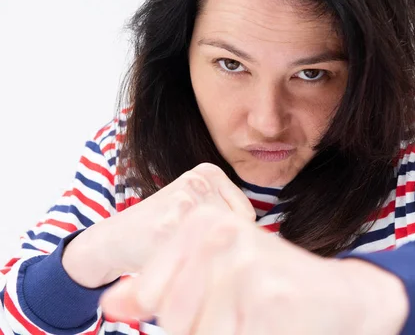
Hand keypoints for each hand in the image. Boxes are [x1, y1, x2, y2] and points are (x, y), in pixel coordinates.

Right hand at [63, 163, 254, 287]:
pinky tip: (171, 263)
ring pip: (221, 246)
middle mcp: (198, 182)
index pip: (246, 216)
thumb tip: (272, 242)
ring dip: (209, 263)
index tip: (208, 246)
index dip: (231, 241)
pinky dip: (193, 272)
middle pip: (237, 230)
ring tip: (182, 254)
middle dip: (223, 252)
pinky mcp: (170, 227)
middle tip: (196, 254)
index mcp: (208, 172)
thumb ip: (229, 215)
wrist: (113, 241)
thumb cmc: (163, 230)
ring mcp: (184, 202)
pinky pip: (201, 259)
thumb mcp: (197, 207)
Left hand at [99, 205, 408, 334]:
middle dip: (207, 328)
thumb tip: (110, 304)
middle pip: (173, 319)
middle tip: (245, 311)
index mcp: (203, 221)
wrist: (343, 297)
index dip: (182, 313)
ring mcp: (244, 264)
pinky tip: (273, 326)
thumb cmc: (272, 288)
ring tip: (259, 319)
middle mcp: (221, 234)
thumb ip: (157, 289)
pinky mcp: (267, 299)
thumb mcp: (210, 279)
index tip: (220, 299)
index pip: (153, 293)